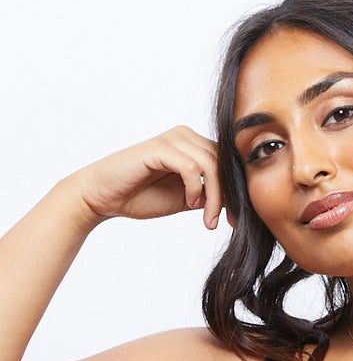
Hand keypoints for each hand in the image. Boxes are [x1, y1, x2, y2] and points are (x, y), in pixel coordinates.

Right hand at [64, 126, 223, 230]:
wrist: (104, 198)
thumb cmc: (141, 196)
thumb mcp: (188, 199)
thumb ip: (211, 196)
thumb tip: (240, 203)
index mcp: (194, 146)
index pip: (228, 164)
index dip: (237, 191)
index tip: (238, 220)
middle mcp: (186, 137)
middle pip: (224, 163)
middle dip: (229, 196)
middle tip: (224, 223)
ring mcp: (172, 139)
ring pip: (212, 165)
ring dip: (215, 197)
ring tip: (207, 219)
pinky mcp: (159, 148)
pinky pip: (192, 167)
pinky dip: (196, 188)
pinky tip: (190, 203)